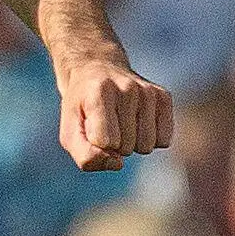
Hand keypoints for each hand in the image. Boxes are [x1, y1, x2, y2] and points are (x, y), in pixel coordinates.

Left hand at [58, 57, 172, 172]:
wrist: (98, 71)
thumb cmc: (82, 109)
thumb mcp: (70, 133)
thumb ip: (85, 156)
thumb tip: (118, 164)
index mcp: (99, 93)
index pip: (105, 142)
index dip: (97, 144)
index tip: (90, 126)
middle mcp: (127, 88)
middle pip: (125, 147)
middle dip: (114, 145)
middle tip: (106, 123)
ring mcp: (147, 92)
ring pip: (146, 146)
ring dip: (132, 144)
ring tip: (121, 123)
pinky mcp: (164, 97)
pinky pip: (163, 140)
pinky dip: (150, 140)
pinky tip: (138, 122)